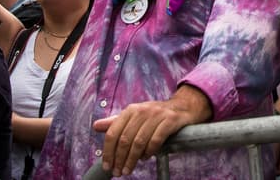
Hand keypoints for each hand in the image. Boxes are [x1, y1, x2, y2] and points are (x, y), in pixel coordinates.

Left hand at [92, 86, 211, 175]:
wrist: (183, 107)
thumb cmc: (155, 115)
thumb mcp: (135, 116)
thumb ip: (116, 122)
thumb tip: (95, 126)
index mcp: (130, 110)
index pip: (113, 133)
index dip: (108, 152)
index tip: (107, 166)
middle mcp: (142, 110)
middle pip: (125, 139)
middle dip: (119, 159)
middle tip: (118, 172)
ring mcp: (157, 115)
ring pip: (139, 142)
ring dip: (132, 159)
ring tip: (129, 169)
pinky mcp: (170, 120)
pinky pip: (156, 140)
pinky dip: (149, 152)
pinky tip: (146, 158)